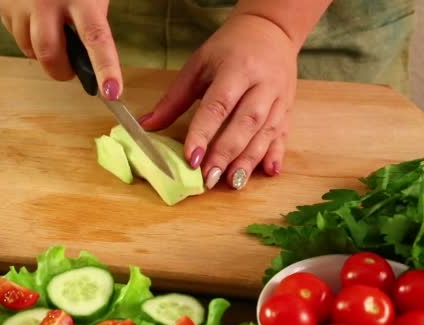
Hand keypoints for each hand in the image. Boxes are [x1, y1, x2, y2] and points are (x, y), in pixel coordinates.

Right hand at [0, 0, 122, 99]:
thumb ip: (92, 18)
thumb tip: (89, 55)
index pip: (96, 38)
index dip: (105, 68)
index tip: (112, 92)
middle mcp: (47, 2)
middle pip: (49, 55)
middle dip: (60, 71)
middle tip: (70, 70)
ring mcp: (21, 4)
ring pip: (29, 49)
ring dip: (42, 52)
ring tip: (51, 31)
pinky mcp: (3, 5)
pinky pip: (15, 34)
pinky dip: (26, 35)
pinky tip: (34, 17)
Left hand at [138, 14, 296, 189]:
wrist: (271, 30)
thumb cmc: (229, 48)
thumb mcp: (198, 66)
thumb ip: (174, 99)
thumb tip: (146, 126)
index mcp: (237, 69)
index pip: (218, 105)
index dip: (204, 134)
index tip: (191, 159)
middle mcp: (262, 84)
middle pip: (244, 123)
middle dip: (225, 154)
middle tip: (209, 179)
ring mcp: (279, 97)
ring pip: (265, 133)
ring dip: (248, 161)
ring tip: (232, 183)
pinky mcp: (288, 108)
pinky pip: (284, 134)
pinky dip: (276, 154)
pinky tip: (269, 172)